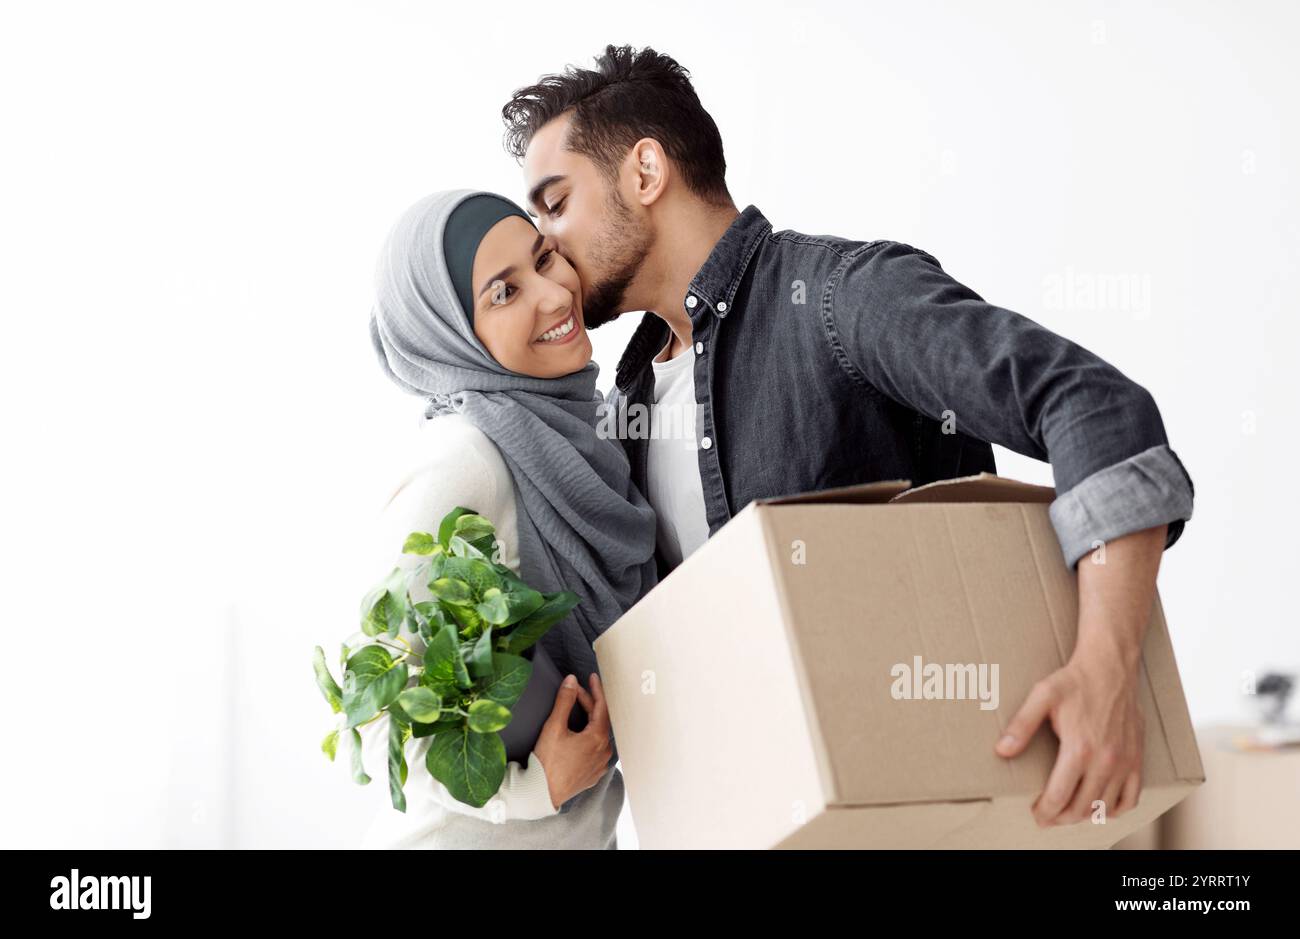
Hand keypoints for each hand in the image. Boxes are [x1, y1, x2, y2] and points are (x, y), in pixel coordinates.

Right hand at [532, 673, 612, 809]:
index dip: (596, 689)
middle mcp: (604, 752)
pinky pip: (596, 750)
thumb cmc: (547, 762)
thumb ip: (564, 701)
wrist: (541, 794)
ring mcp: (600, 765)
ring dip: (590, 721)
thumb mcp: (554, 727)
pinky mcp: (593, 774)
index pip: (601, 706)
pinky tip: (581, 735)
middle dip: (588, 703)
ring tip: (579, 710)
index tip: (592, 677)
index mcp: (597, 738)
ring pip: (599, 735)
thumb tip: (571, 681)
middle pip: (599, 720)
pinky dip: (590, 738)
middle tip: (574, 691)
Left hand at [995, 644, 1144, 826]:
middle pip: (1081, 807)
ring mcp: (1125, 762)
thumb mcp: (1042, 696)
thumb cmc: (1075, 681)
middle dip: (1061, 818)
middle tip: (1047, 817)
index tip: (1035, 814)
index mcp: (1080, 748)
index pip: (1059, 796)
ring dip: (1085, 816)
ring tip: (1067, 813)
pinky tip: (1100, 806)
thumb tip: (1002, 750)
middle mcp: (1106, 760)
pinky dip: (1116, 809)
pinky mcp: (1138, 759)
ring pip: (1106, 808)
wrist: (1112, 667)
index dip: (1045, 811)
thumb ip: (1021, 725)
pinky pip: (1132, 798)